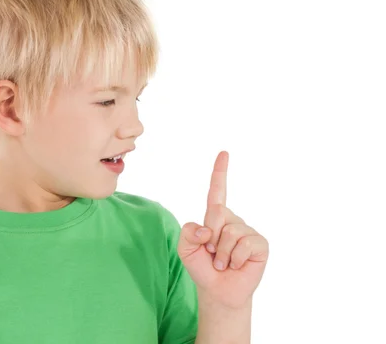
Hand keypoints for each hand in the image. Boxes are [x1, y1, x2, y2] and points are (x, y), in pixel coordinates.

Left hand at [177, 151, 268, 308]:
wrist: (217, 290)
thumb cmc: (202, 266)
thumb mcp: (185, 248)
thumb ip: (188, 233)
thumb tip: (208, 230)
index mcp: (215, 217)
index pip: (217, 191)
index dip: (220, 172)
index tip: (224, 153)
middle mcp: (232, 220)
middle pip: (217, 214)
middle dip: (210, 237)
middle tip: (212, 253)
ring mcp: (247, 231)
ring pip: (230, 233)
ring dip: (221, 254)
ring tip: (223, 262)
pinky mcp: (259, 244)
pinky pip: (244, 245)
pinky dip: (235, 259)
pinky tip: (236, 265)